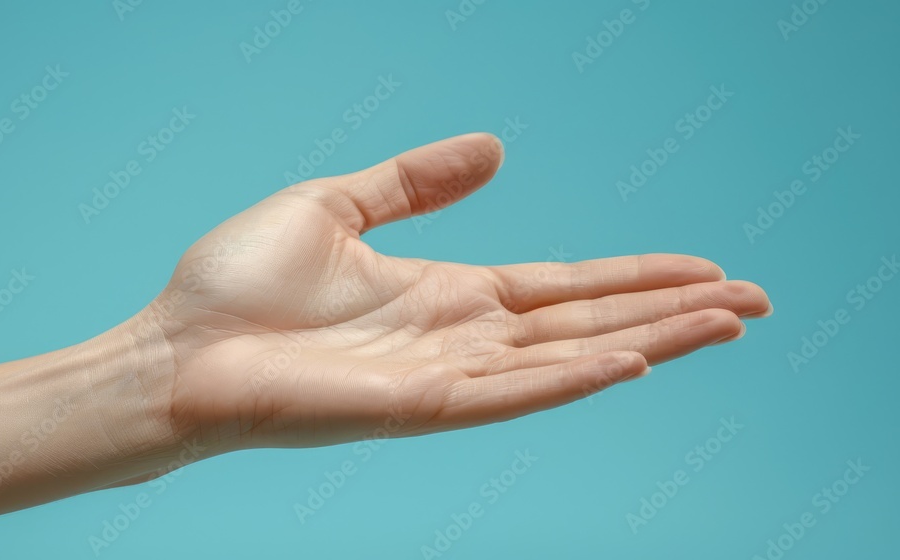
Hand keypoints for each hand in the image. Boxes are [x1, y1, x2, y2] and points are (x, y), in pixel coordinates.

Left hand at [146, 133, 771, 453]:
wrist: (177, 349)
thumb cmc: (239, 283)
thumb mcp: (336, 205)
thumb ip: (415, 182)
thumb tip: (497, 148)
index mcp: (444, 293)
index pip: (561, 285)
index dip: (633, 274)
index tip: (700, 265)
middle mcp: (459, 339)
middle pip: (587, 321)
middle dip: (671, 310)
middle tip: (754, 299)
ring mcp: (445, 377)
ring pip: (570, 357)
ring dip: (653, 339)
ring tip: (729, 321)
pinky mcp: (417, 407)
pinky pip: (513, 393)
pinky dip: (575, 377)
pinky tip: (636, 359)